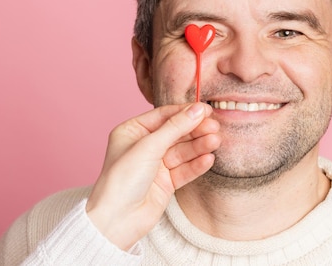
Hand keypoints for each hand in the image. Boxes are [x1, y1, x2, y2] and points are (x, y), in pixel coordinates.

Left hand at [85, 102, 219, 249]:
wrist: (117, 220)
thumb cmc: (122, 180)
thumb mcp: (149, 146)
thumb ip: (175, 127)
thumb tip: (197, 110)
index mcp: (133, 131)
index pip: (164, 116)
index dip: (186, 112)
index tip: (206, 110)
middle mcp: (144, 146)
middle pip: (176, 133)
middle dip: (195, 130)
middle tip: (214, 127)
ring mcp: (155, 165)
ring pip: (183, 151)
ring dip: (199, 146)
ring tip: (214, 142)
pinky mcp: (165, 183)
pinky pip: (184, 169)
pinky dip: (196, 164)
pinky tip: (208, 159)